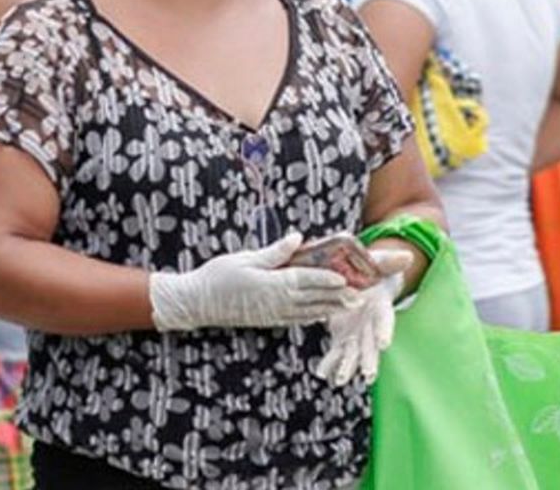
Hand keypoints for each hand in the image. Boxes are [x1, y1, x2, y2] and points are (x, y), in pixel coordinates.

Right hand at [149, 232, 359, 331]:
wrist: (198, 303)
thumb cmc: (218, 277)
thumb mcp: (246, 259)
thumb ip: (275, 252)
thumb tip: (297, 238)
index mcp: (274, 284)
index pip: (309, 279)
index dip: (330, 278)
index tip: (347, 276)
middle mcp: (278, 302)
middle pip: (315, 298)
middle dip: (339, 296)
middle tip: (361, 294)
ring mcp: (274, 314)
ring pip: (309, 311)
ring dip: (331, 308)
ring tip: (350, 305)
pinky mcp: (268, 320)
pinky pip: (296, 320)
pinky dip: (313, 316)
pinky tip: (321, 314)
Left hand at [314, 249, 413, 385]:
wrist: (362, 279)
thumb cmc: (373, 270)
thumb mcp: (379, 262)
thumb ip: (390, 261)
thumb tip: (407, 256)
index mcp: (380, 305)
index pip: (385, 319)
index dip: (384, 330)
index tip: (384, 343)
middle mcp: (371, 324)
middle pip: (371, 344)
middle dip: (369, 359)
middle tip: (367, 375)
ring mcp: (357, 332)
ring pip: (354, 353)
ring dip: (347, 367)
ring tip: (339, 381)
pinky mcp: (342, 335)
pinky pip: (336, 351)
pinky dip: (330, 363)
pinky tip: (322, 373)